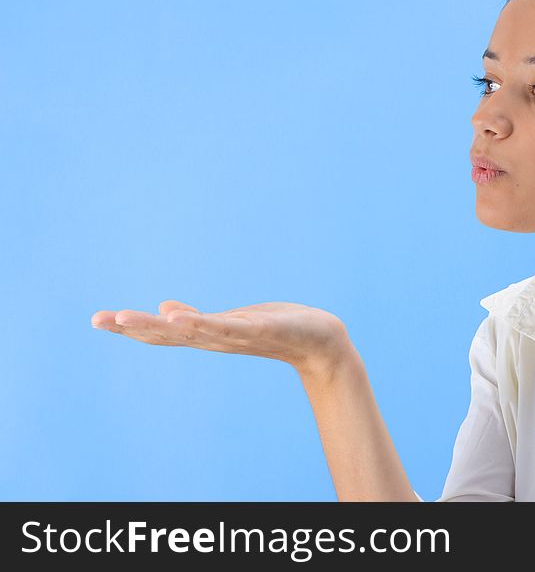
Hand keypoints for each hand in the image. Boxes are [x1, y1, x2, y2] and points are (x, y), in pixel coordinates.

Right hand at [91, 299, 354, 375]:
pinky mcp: (259, 329)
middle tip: (99, 319)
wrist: (319, 343)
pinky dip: (201, 323)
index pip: (163, 333)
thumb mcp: (233, 322)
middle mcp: (217, 340)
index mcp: (209, 335)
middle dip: (134, 328)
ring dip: (158, 326)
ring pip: (192, 332)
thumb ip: (198, 319)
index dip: (131, 327)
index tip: (98, 319)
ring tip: (127, 317)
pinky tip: (178, 317)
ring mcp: (237, 336)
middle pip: (169, 335)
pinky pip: (226, 328)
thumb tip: (164, 309)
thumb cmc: (275, 330)